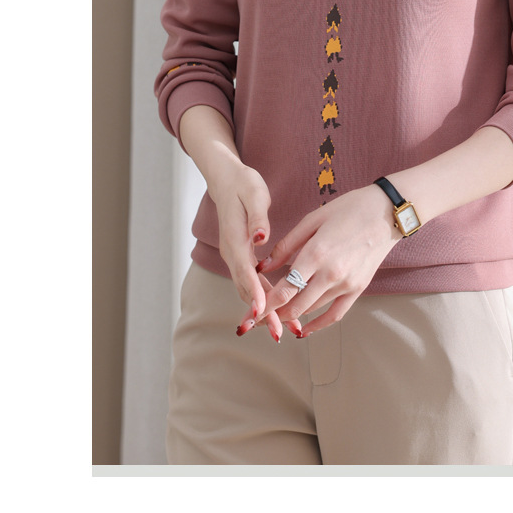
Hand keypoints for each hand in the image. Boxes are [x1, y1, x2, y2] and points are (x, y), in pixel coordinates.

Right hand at [210, 161, 298, 342]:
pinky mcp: (243, 257)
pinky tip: (281, 309)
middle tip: (281, 332)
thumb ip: (257, 218)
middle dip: (264, 313)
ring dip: (266, 311)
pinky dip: (266, 298)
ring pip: (249, 290)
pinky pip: (253, 283)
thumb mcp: (254, 195)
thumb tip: (261, 237)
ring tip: (286, 329)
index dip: (254, 294)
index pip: (245, 272)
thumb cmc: (243, 185)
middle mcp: (232, 253)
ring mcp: (236, 257)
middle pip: (247, 289)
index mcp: (235, 240)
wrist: (226, 179)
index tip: (263, 313)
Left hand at [254, 185, 402, 334]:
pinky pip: (335, 314)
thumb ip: (286, 246)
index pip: (284, 289)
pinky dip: (317, 325)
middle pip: (295, 306)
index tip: (249, 314)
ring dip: (290, 319)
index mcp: (317, 253)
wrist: (387, 212)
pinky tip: (302, 330)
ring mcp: (346, 284)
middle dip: (272, 316)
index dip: (265, 305)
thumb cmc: (349, 209)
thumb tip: (263, 266)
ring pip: (311, 311)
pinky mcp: (358, 288)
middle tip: (255, 320)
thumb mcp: (312, 220)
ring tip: (272, 321)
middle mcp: (331, 274)